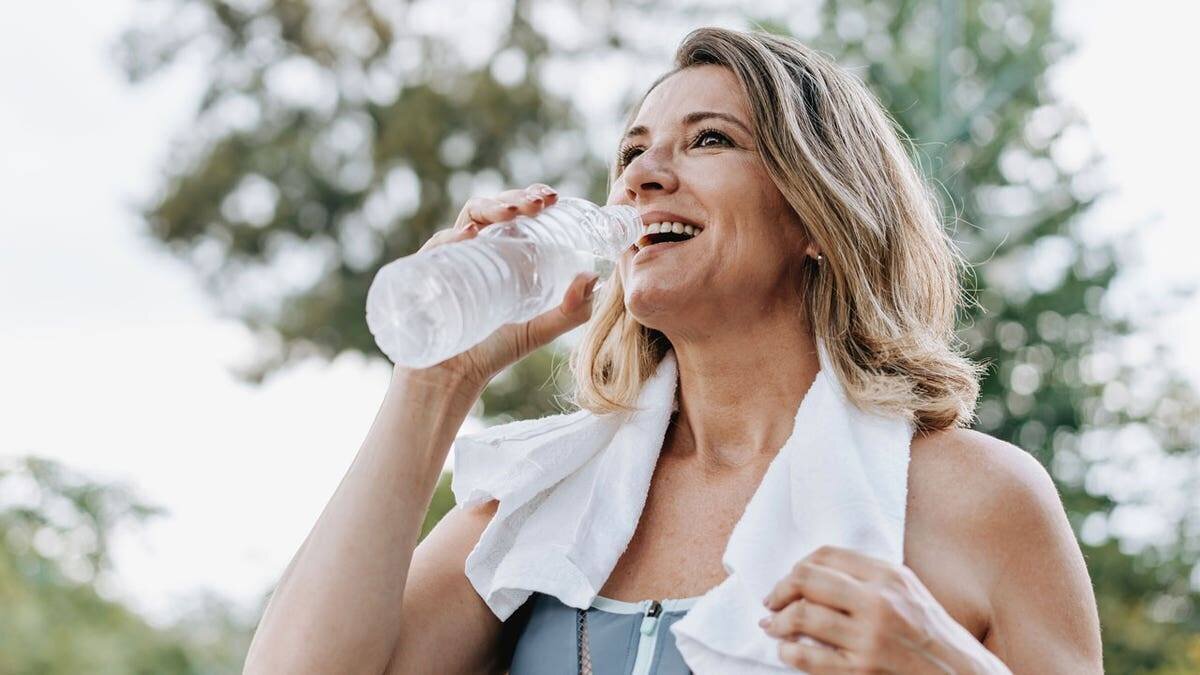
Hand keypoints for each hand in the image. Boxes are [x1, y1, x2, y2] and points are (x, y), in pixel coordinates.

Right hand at [397, 183, 599, 390]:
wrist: (451, 379)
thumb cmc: (492, 350)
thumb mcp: (540, 329)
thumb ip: (572, 310)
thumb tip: (593, 278)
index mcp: (501, 253)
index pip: (514, 213)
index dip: (531, 197)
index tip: (553, 198)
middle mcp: (475, 250)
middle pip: (492, 209)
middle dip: (516, 198)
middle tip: (540, 203)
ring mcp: (449, 259)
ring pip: (467, 219)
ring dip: (491, 207)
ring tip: (514, 212)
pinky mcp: (426, 274)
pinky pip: (436, 248)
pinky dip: (452, 238)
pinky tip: (470, 237)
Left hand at [760, 545, 1006, 673]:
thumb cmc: (933, 635)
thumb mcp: (908, 592)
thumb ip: (868, 578)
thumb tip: (815, 573)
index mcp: (889, 576)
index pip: (826, 556)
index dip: (798, 565)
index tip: (790, 578)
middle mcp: (878, 603)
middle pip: (807, 580)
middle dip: (780, 590)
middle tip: (771, 601)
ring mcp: (869, 639)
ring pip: (802, 617)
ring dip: (777, 621)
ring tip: (772, 626)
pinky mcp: (861, 672)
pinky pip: (809, 658)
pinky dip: (789, 653)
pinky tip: (787, 652)